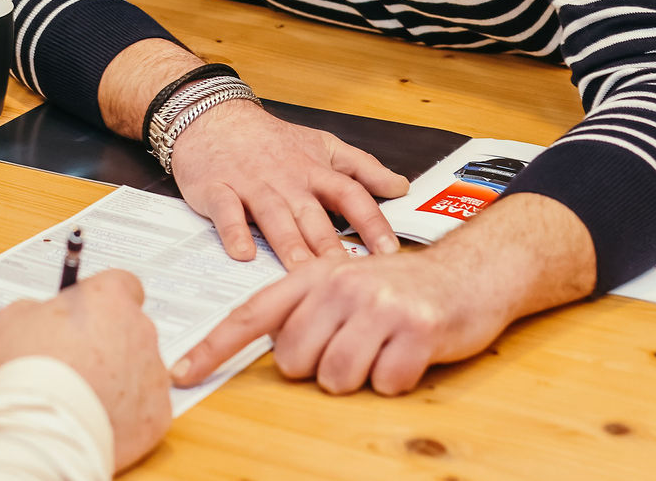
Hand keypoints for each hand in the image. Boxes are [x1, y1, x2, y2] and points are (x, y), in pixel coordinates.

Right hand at [0, 269, 170, 471]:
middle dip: (109, 344)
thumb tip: (41, 318)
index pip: (121, 285)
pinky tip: (96, 420)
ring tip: (82, 398)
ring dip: (118, 380)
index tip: (85, 317)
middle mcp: (140, 330)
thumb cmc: (28, 369)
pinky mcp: (156, 415)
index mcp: (109, 298)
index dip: (102, 302)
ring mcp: (153, 374)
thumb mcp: (13, 319)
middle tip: (76, 363)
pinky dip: (125, 416)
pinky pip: (143, 409)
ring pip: (139, 371)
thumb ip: (36, 310)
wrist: (41, 428)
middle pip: (131, 330)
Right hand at [170, 100, 408, 265]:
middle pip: (312, 214)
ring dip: (288, 244)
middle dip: (330, 246)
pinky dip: (234, 231)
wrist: (215, 116)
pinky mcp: (217, 189)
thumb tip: (401, 186)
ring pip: (274, 216)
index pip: (351, 195)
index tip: (389, 251)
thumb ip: (362, 168)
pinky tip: (242, 254)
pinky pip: (227, 212)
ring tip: (302, 271)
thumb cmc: (271, 140)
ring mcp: (252, 185)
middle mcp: (287, 179)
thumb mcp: (323, 145)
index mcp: (315, 171)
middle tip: (346, 276)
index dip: (371, 222)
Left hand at [171, 193, 596, 396]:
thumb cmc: (403, 287)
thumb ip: (305, 309)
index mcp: (316, 275)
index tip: (182, 372)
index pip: (253, 314)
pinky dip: (397, 380)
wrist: (473, 271)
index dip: (215, 346)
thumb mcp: (345, 283)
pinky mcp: (417, 329)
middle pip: (294, 361)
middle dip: (319, 367)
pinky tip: (409, 354)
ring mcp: (380, 306)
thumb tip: (268, 346)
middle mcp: (341, 284)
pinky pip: (385, 383)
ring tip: (382, 348)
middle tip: (352, 346)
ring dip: (361, 376)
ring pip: (337, 378)